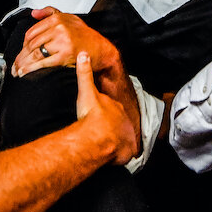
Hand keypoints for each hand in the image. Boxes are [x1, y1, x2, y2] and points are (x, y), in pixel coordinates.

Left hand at [12, 7, 114, 76]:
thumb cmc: (85, 36)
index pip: (32, 32)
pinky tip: (26, 73)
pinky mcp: (66, 55)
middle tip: (14, 66)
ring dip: (23, 64)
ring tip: (17, 71)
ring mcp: (62, 42)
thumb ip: (50, 12)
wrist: (102, 49)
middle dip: (20, 57)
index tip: (20, 53)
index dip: (23, 45)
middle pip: (32, 44)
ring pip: (36, 53)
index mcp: (57, 19)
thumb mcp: (69, 18)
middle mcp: (59, 28)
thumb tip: (34, 13)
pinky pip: (43, 62)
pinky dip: (32, 69)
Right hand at [74, 51, 140, 165]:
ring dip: (116, 142)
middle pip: (118, 124)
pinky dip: (121, 155)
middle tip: (99, 133)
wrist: (99, 138)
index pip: (111, 108)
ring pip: (122, 139)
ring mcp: (127, 137)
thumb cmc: (91, 116)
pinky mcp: (128, 152)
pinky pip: (125, 154)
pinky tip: (112, 158)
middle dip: (112, 127)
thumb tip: (83, 53)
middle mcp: (125, 121)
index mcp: (116, 107)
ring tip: (105, 146)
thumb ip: (85, 73)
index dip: (104, 113)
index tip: (97, 117)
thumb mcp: (86, 91)